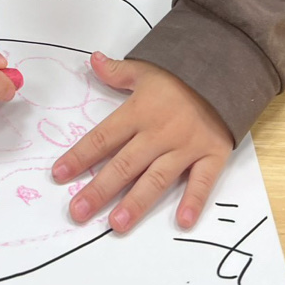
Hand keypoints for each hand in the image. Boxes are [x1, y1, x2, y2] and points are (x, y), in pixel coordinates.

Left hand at [52, 52, 232, 232]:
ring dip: (136, 202)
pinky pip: (202, 181)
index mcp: (139, 112)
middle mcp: (159, 133)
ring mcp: (186, 146)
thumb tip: (93, 60)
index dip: (80, 155)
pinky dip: (193, 201)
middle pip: (124, 164)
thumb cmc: (181, 74)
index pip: (104, 137)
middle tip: (78, 212)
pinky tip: (182, 222)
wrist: (226, 70)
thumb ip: (118, 71)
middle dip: (99, 189)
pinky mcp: (212, 155)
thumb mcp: (147, 68)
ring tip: (117, 224)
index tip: (59, 174)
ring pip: (156, 178)